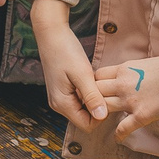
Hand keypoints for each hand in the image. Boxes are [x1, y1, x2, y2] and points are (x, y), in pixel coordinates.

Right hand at [34, 0, 104, 130]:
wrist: (51, 34)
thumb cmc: (65, 51)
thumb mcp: (82, 74)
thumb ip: (92, 97)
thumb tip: (102, 117)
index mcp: (62, 104)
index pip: (87, 125)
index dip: (101, 115)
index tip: (107, 97)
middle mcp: (59, 105)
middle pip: (85, 118)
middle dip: (97, 106)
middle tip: (103, 87)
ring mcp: (60, 98)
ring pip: (84, 108)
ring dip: (93, 98)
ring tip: (95, 81)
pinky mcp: (63, 90)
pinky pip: (80, 99)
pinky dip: (88, 92)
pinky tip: (90, 78)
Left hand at [96, 58, 158, 139]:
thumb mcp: (145, 63)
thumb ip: (132, 70)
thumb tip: (129, 74)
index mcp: (124, 69)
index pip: (98, 75)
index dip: (95, 83)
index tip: (97, 89)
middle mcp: (122, 84)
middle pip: (96, 91)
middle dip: (94, 98)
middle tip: (95, 105)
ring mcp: (130, 101)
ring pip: (104, 107)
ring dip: (101, 114)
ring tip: (102, 120)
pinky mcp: (141, 115)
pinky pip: (123, 128)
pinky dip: (119, 135)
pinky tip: (118, 139)